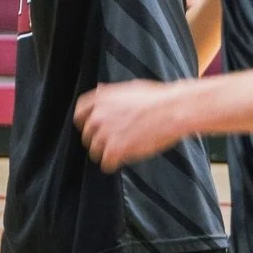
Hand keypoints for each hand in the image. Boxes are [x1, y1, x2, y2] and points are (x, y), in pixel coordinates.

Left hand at [75, 79, 189, 172]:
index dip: (86, 123)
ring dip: (105, 153)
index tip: (93, 129)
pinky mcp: (115, 149)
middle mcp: (98, 115)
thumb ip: (111, 93)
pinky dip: (112, 165)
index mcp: (100, 99)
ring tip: (119, 153)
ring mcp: (105, 133)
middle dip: (98, 140)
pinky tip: (121, 162)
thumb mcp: (129, 87)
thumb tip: (100, 91)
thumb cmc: (158, 98)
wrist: (173, 109)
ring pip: (95, 151)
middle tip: (113, 142)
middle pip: (87, 135)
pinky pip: (106, 164)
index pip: (79, 114)